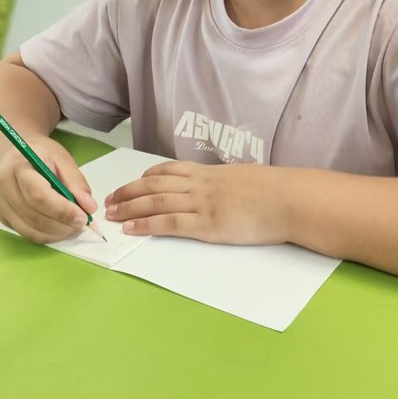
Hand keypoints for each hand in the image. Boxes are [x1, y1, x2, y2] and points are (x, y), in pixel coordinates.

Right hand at [0, 136, 97, 243]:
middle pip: (34, 216)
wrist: (14, 156)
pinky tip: (58, 227)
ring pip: (30, 230)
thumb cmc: (39, 155)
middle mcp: (4, 187)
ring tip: (72, 225)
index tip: (82, 217)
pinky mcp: (3, 217)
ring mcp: (0, 204)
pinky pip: (27, 234)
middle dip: (62, 224)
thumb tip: (89, 208)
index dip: (62, 210)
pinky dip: (47, 235)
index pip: (38, 195)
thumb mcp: (62, 159)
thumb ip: (76, 183)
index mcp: (18, 166)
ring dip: (56, 233)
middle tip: (82, 223)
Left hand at [104, 160, 285, 244]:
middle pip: (154, 185)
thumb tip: (221, 188)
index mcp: (209, 173)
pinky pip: (169, 223)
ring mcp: (201, 203)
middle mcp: (200, 185)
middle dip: (128, 192)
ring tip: (111, 213)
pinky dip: (146, 225)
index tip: (132, 182)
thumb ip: (226, 183)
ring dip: (129, 207)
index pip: (169, 170)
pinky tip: (131, 228)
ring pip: (155, 202)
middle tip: (109, 199)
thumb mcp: (244, 178)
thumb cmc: (274, 191)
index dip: (145, 177)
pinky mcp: (206, 224)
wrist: (288, 199)